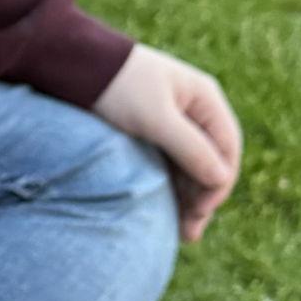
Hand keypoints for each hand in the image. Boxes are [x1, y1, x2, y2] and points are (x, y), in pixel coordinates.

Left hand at [92, 45, 241, 244]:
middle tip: (189, 233)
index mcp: (204, 99)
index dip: (218, 183)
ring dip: (187, 197)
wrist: (74, 66)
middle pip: (210, 161)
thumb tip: (221, 179)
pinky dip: (170, 187)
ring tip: (179, 232)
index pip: (226, 148)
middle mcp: (194, 110)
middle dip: (202, 197)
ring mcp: (173, 122)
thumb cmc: (118, 87)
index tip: (201, 212)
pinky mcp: (151, 133)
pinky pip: (169, 165)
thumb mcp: (156, 119)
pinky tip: (164, 211)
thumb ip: (190, 148)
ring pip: (189, 167)